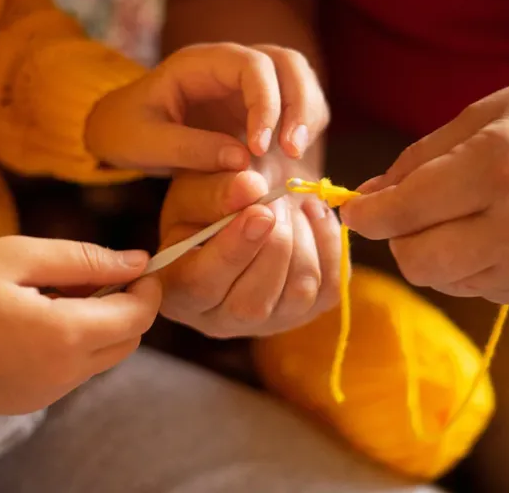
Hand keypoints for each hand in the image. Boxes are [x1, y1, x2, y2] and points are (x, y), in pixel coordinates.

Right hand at [0, 236, 160, 414]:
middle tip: (89, 276)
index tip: (137, 266)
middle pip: (128, 342)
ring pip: (102, 359)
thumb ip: (84, 259)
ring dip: (98, 326)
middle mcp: (63, 374)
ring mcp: (47, 395)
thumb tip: (136, 261)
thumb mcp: (15, 256)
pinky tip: (33, 323)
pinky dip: (72, 346)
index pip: (138, 317)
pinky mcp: (29, 403)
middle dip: (126, 307)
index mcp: (63, 336)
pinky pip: (72, 373)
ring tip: (52, 295)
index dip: (148, 289)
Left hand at [86, 43, 327, 173]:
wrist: (119, 132)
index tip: (259, 148)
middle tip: (292, 151)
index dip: (265, 103)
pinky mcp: (257, 109)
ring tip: (294, 156)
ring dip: (306, 116)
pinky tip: (291, 156)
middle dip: (299, 105)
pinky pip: (294, 108)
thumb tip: (243, 161)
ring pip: (299, 81)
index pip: (252, 65)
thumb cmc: (126, 131)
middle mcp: (231, 67)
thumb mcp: (145, 143)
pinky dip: (302, 128)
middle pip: (287, 64)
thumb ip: (189, 149)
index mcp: (201, 63)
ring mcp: (247, 86)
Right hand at [158, 156, 340, 338]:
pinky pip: (331, 285)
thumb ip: (216, 191)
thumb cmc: (208, 197)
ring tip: (289, 201)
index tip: (260, 211)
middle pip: (252, 303)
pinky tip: (310, 212)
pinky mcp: (307, 312)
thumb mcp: (194, 186)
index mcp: (177, 291)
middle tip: (276, 195)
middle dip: (274, 243)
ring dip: (301, 238)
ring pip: (297, 293)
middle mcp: (219, 319)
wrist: (246, 202)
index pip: (201, 285)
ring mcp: (267, 322)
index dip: (233, 250)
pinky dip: (328, 241)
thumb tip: (251, 191)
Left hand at [340, 73, 508, 303]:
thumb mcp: (477, 118)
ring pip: (443, 280)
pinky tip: (492, 232)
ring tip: (462, 216)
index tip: (352, 210)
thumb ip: (414, 163)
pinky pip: (475, 288)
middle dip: (398, 239)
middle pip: (417, 261)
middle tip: (408, 213)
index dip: (366, 215)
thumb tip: (365, 201)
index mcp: (500, 166)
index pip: (406, 211)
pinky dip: (466, 265)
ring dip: (432, 253)